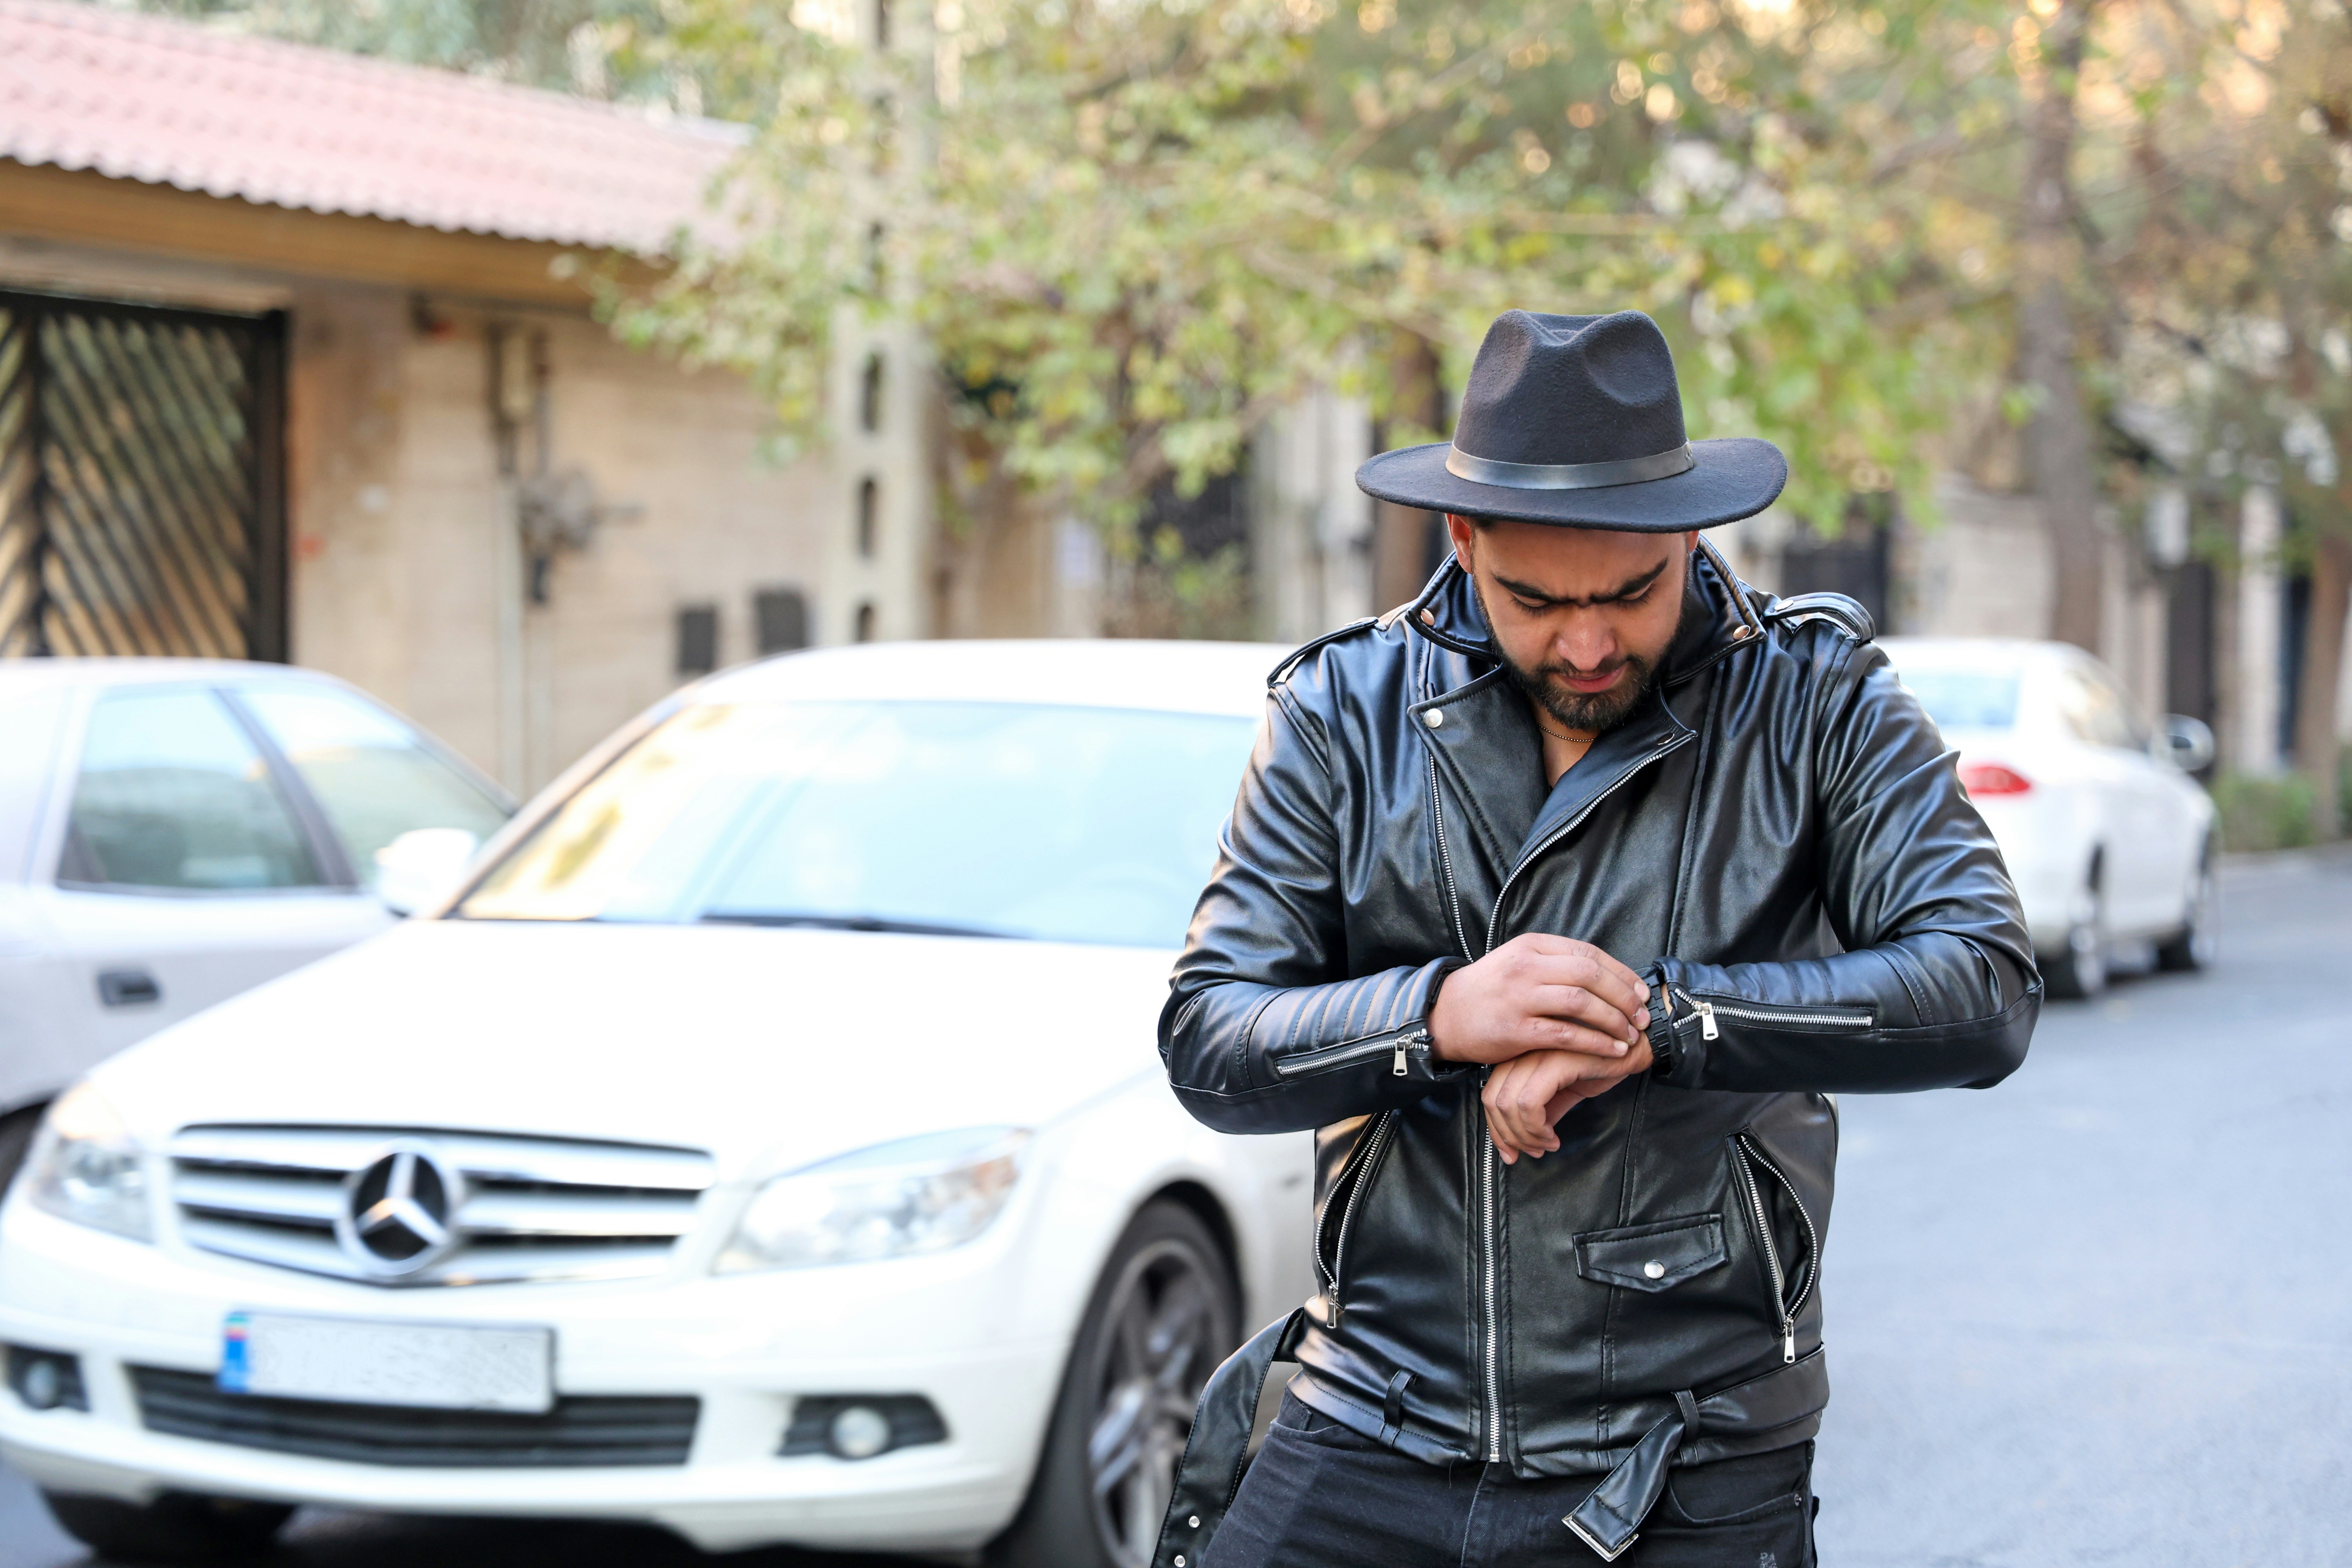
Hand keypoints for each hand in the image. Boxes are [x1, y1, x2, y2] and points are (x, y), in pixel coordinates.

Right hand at [1427, 933, 1649, 1067]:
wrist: (1446, 1015)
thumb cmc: (1490, 990)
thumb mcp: (1519, 961)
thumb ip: (1556, 962)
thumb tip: (1606, 974)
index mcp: (1532, 946)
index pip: (1588, 953)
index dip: (1621, 973)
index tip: (1640, 991)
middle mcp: (1526, 967)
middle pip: (1589, 974)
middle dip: (1624, 996)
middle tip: (1642, 1015)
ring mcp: (1519, 998)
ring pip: (1581, 1003)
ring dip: (1614, 1020)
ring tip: (1631, 1034)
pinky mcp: (1516, 1030)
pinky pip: (1566, 1034)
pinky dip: (1595, 1043)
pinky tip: (1612, 1051)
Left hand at [1483, 1039, 1654, 1163]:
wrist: (1638, 1044)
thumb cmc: (1604, 1061)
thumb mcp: (1566, 1090)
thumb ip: (1544, 1109)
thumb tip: (1526, 1140)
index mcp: (1522, 1052)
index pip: (1490, 1093)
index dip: (1497, 1129)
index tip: (1511, 1152)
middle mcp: (1524, 1050)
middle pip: (1494, 1100)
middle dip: (1508, 1136)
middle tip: (1530, 1152)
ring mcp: (1538, 1053)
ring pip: (1508, 1105)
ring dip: (1525, 1136)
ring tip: (1546, 1144)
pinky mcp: (1555, 1061)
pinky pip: (1529, 1103)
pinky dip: (1536, 1129)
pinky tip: (1553, 1137)